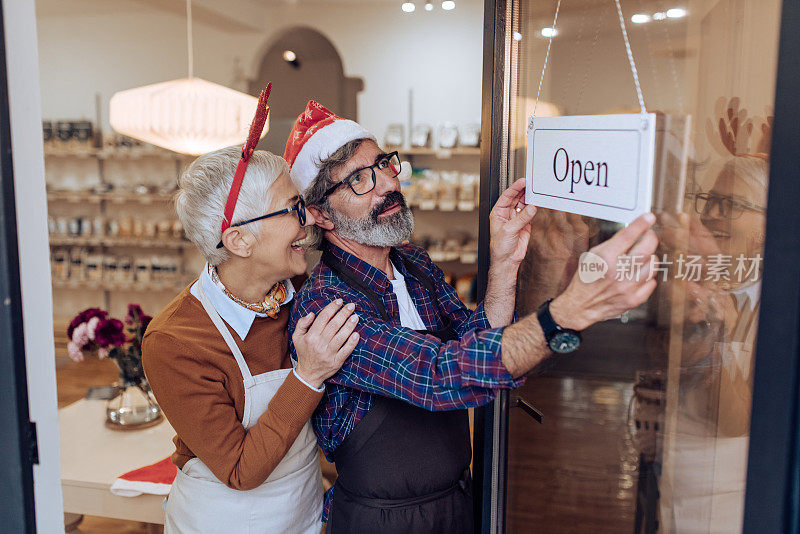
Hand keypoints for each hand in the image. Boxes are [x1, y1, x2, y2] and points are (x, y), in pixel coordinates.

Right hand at [292, 299, 359, 388]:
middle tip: (351, 306)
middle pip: (334, 325)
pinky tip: (356, 334)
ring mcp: (329, 353)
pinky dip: (351, 343)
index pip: (323, 318)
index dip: (332, 308)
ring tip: (355, 316)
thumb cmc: (304, 352)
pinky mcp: (336, 362)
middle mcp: (320, 344)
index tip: (339, 301)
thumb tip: (312, 314)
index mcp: (311, 336)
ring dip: (349, 325)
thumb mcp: (297, 337)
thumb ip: (302, 324)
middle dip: (343, 313)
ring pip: (341, 337)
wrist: (308, 374)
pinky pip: (345, 351)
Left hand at [489, 178, 537, 268]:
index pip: (507, 196)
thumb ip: (521, 219)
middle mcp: (507, 214)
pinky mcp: (525, 224)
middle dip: (523, 190)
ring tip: (536, 192)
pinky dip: (534, 208)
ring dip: (530, 198)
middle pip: (516, 197)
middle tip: (532, 184)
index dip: (515, 188)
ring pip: (524, 204)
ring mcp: (516, 218)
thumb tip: (531, 208)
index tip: (522, 181)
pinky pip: (530, 213)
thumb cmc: (500, 247)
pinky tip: (538, 203)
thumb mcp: (509, 230)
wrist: (507, 260)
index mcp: (498, 212)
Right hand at [550, 213, 659, 330]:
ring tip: (642, 257)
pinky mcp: (633, 299)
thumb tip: (631, 233)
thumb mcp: (592, 256)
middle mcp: (617, 272)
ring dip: (650, 258)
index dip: (641, 224)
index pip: (628, 236)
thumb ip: (612, 245)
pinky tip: (639, 275)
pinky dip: (647, 277)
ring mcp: (627, 287)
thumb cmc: (585, 279)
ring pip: (652, 265)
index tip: (649, 217)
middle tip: (649, 236)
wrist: (580, 306)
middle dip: (651, 238)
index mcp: (605, 259)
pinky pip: (651, 283)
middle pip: (646, 249)